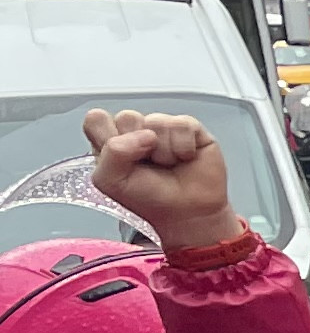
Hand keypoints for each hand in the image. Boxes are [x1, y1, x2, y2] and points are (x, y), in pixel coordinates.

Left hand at [82, 108, 240, 246]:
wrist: (188, 215)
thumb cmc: (150, 201)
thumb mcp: (111, 182)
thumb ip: (112, 152)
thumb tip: (144, 135)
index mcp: (111, 142)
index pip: (97, 118)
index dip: (107, 136)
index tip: (120, 158)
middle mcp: (135, 132)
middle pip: (127, 116)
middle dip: (137, 145)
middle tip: (147, 165)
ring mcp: (162, 128)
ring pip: (156, 121)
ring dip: (164, 151)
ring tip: (169, 166)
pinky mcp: (189, 128)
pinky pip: (182, 125)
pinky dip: (184, 147)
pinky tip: (186, 159)